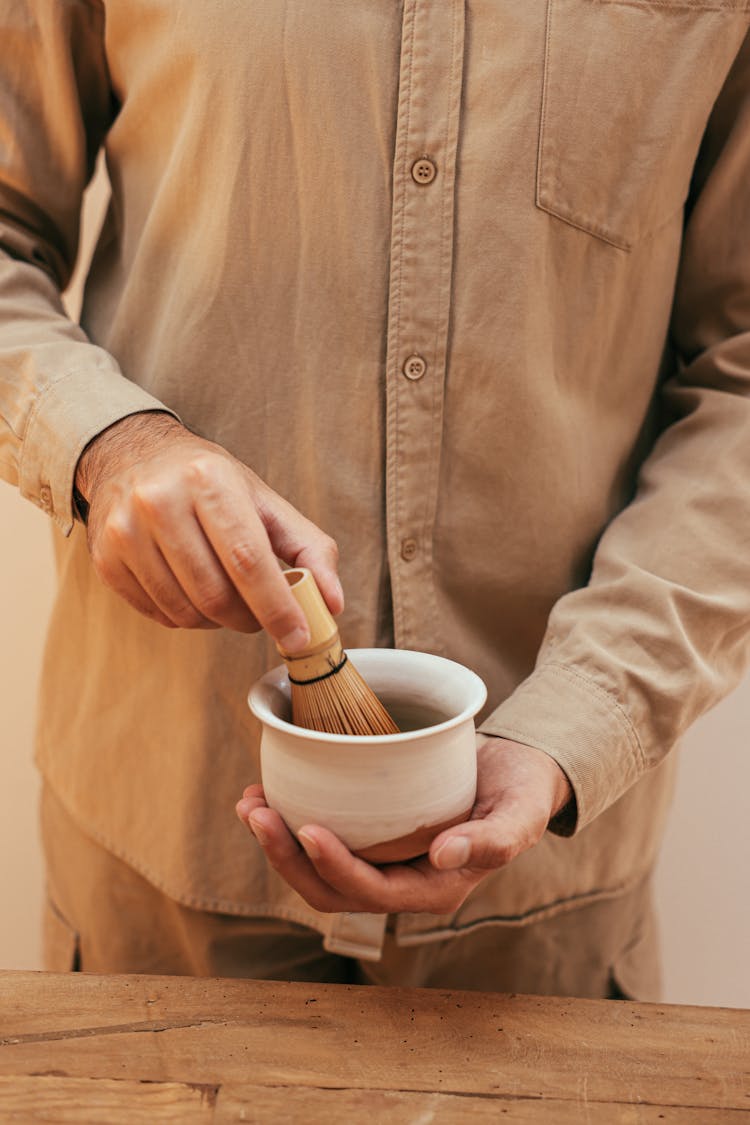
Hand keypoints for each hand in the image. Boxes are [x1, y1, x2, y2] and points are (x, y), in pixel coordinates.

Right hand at [75, 411, 341, 642]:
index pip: (248, 560)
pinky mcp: (106, 559)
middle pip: (216, 593)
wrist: (133, 456)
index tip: (298, 638)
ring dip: (218, 622)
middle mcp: (160, 501)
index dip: (277, 607)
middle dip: (249, 619)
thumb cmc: (209, 483)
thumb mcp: (264, 501)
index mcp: (208, 480)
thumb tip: (332, 602)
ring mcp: (125, 531)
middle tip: (261, 615)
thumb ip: (309, 549)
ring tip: (228, 600)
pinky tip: (194, 593)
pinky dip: (187, 618)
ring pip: (186, 611)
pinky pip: (158, 614)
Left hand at [236, 735, 573, 914]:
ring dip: (277, 842)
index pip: (371, 891)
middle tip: (256, 812)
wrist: (516, 773)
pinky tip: (268, 790)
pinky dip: (289, 820)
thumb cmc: (521, 793)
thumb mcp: (520, 814)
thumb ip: (491, 840)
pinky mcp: (368, 835)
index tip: (307, 828)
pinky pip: (320, 839)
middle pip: (328, 889)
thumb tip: (443, 856)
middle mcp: (399, 882)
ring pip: (315, 869)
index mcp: (433, 888)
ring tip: (250, 802)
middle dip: (286, 857)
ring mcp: (380, 861)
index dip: (335, 867)